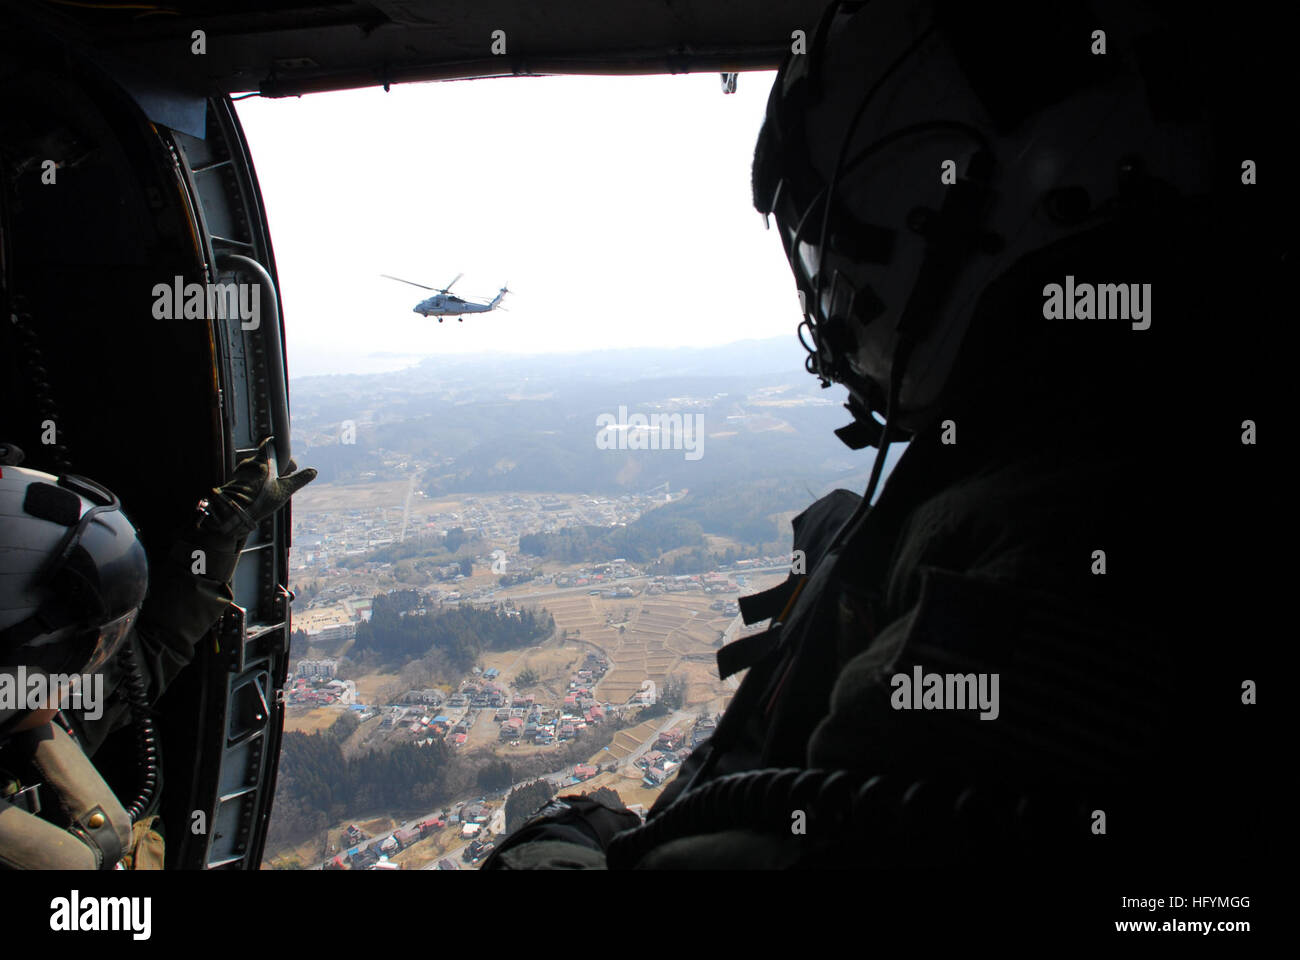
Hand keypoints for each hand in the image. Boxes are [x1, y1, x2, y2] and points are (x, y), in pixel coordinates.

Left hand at [200, 437, 315, 538]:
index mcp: (262, 459)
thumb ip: (299, 479)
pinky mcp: (235, 482)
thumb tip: (313, 471)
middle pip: (266, 458)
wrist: (234, 510)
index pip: (271, 443)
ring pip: (258, 469)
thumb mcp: (284, 489)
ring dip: (267, 475)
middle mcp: (249, 462)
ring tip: (274, 489)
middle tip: (285, 479)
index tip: (289, 464)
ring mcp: (240, 472)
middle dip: (278, 467)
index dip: (282, 450)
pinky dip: (257, 482)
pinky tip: (262, 494)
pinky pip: (249, 477)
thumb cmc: (260, 498)